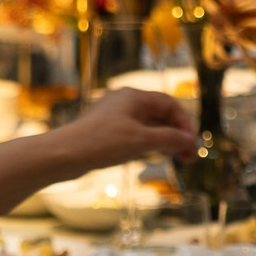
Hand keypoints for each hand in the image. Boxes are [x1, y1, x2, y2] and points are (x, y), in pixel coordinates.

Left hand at [52, 86, 198, 171]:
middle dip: (176, 135)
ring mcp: (113, 116)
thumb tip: (189, 140)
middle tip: (187, 156)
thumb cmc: (101, 143)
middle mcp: (124, 101)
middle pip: (159, 115)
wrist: (63, 154)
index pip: (170, 104)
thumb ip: (169, 139)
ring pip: (147, 125)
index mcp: (134, 96)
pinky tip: (151, 156)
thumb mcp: (141, 141)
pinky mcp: (104, 130)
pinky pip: (134, 133)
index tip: (192, 144)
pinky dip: (147, 143)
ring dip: (163, 141)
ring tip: (173, 159)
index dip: (185, 123)